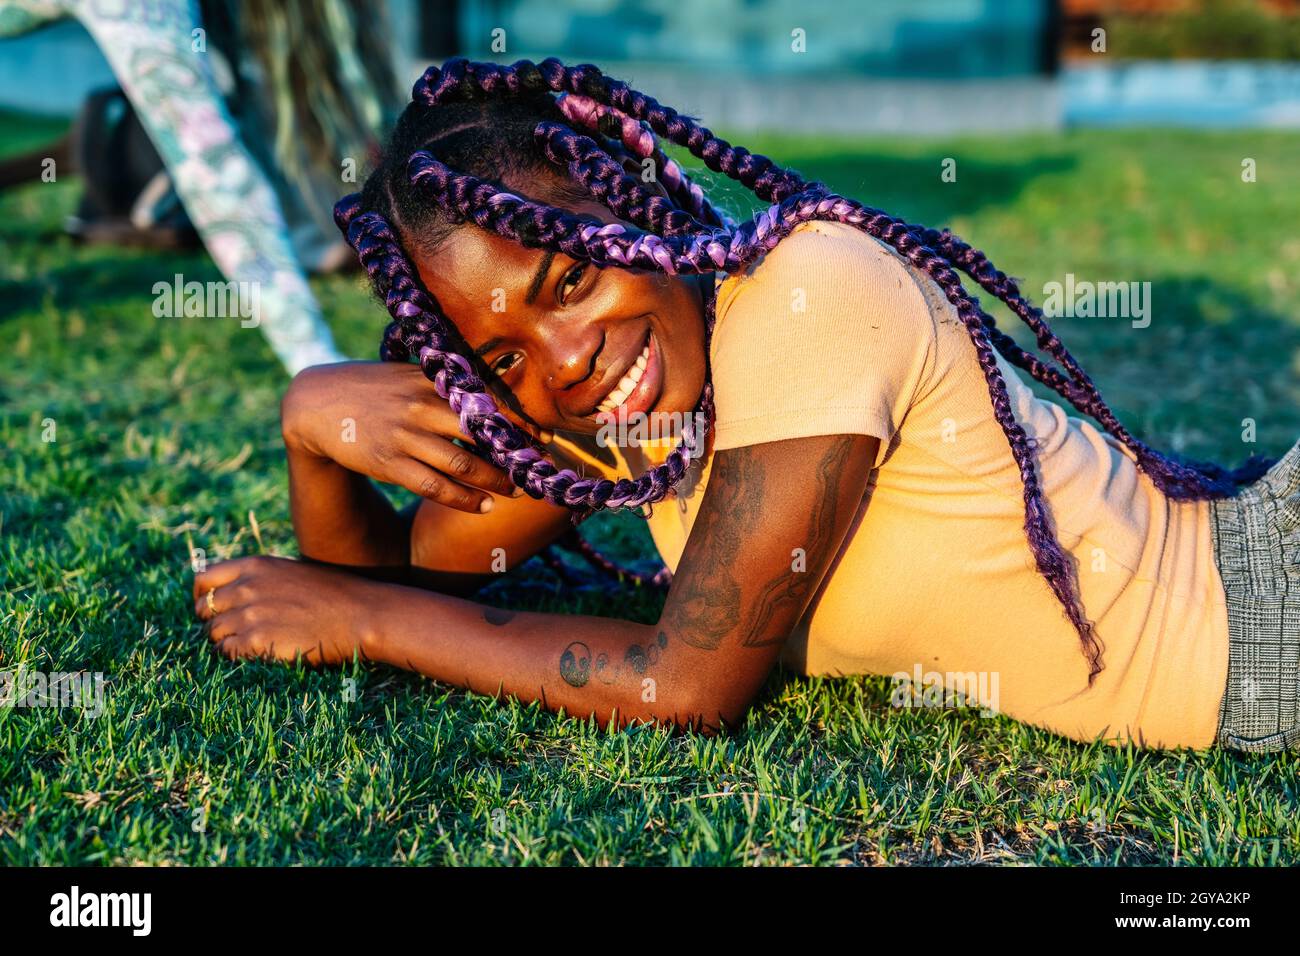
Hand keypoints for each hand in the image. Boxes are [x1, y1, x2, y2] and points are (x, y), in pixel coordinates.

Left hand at [194, 555, 379, 664]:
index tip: (213, 609)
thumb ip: (264, 580)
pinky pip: (227, 652)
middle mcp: (247, 587)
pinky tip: (255, 655)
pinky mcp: (257, 641)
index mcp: (255, 566)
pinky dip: (234, 656)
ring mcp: (250, 615)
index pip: (204, 580)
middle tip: (233, 632)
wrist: (362, 614)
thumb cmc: (337, 596)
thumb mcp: (294, 573)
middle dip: (213, 622)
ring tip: (249, 646)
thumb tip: (242, 594)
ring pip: (213, 633)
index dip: (204, 597)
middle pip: (204, 609)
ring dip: (225, 641)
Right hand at [281, 361, 519, 512]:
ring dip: (495, 481)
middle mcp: (421, 408)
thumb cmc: (372, 389)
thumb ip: (444, 382)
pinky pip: (434, 487)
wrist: (316, 404)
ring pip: (463, 464)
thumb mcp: (406, 374)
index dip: (518, 421)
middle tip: (536, 469)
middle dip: (513, 454)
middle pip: (481, 433)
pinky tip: (483, 506)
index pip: (485, 401)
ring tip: (515, 491)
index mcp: (430, 383)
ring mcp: (405, 437)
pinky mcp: (389, 463)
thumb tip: (490, 391)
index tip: (543, 436)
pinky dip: (463, 499)